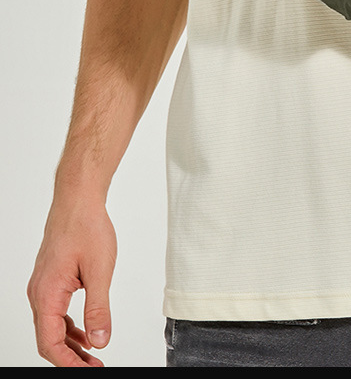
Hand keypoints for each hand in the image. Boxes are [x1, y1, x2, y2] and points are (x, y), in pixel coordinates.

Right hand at [27, 196, 116, 366]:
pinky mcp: (51, 280)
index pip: (50, 343)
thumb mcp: (99, 270)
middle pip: (48, 339)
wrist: (78, 199)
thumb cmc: (86, 226)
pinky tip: (85, 333)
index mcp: (47, 294)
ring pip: (51, 327)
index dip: (68, 363)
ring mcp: (43, 286)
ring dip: (70, 345)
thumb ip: (99, 308)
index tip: (88, 371)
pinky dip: (69, 327)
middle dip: (70, 358)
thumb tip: (99, 341)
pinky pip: (55, 312)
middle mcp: (39, 293)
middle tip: (94, 367)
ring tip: (93, 357)